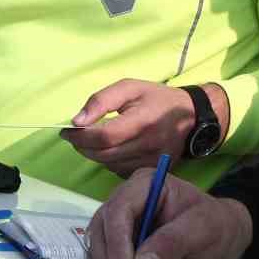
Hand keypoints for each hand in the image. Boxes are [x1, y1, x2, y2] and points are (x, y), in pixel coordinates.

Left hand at [61, 79, 224, 178]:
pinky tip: (113, 148)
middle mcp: (148, 146)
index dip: (80, 136)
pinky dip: (109, 160)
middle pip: (103, 154)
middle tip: (76, 135)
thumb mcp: (130, 88)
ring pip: (108, 164)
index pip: (104, 137)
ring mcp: (151, 162)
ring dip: (94, 153)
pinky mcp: (151, 171)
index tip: (67, 130)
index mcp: (143, 121)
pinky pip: (119, 171)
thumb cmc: (157, 99)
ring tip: (95, 139)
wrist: (191, 116)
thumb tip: (77, 121)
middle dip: (82, 145)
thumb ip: (101, 100)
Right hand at [87, 169, 252, 258]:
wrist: (222, 242)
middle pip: (100, 233)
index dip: (116, 243)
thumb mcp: (202, 229)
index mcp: (145, 185)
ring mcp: (121, 228)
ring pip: (100, 254)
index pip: (118, 210)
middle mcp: (126, 203)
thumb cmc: (216, 225)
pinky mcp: (122, 251)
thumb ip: (172, 242)